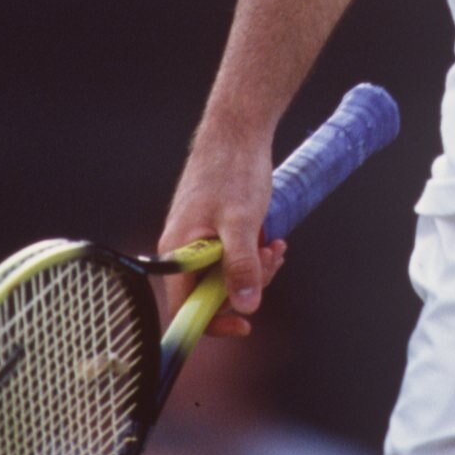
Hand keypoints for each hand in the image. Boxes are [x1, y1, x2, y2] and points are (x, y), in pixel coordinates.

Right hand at [158, 125, 286, 337]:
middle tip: (271, 262)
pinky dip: (254, 254)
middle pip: (212, 292)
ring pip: (226, 274)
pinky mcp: (213, 229)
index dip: (215, 322)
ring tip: (276, 247)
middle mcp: (183, 250)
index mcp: (178, 252)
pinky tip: (272, 239)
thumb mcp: (242, 221)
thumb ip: (241, 265)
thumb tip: (246, 306)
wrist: (237, 130)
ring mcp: (198, 238)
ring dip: (256, 268)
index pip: (187, 309)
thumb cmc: (233, 170)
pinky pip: (232, 256)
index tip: (245, 325)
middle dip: (247, 285)